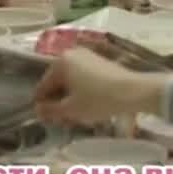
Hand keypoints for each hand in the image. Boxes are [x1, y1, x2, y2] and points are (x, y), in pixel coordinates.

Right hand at [34, 47, 166, 124]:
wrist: (135, 91)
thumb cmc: (98, 99)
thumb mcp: (71, 109)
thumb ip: (50, 110)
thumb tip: (37, 110)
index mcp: (60, 62)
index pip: (43, 86)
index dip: (42, 105)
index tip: (46, 119)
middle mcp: (71, 54)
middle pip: (57, 82)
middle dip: (58, 101)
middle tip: (62, 119)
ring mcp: (87, 56)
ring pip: (71, 80)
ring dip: (70, 97)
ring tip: (76, 114)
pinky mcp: (100, 61)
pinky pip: (83, 77)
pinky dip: (82, 90)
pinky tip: (89, 104)